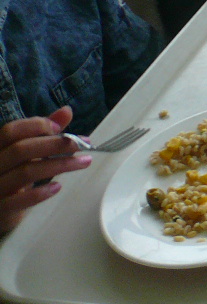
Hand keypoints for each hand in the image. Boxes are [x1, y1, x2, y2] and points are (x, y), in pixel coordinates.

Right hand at [0, 107, 88, 234]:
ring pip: (26, 172)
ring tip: (84, 162)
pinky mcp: (0, 209)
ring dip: (59, 165)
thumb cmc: (12, 175)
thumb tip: (66, 111)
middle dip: (56, 144)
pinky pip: (19, 200)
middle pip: (21, 149)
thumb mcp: (26, 151)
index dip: (35, 126)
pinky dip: (40, 193)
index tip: (59, 127)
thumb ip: (43, 131)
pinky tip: (58, 187)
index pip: (10, 131)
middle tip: (84, 143)